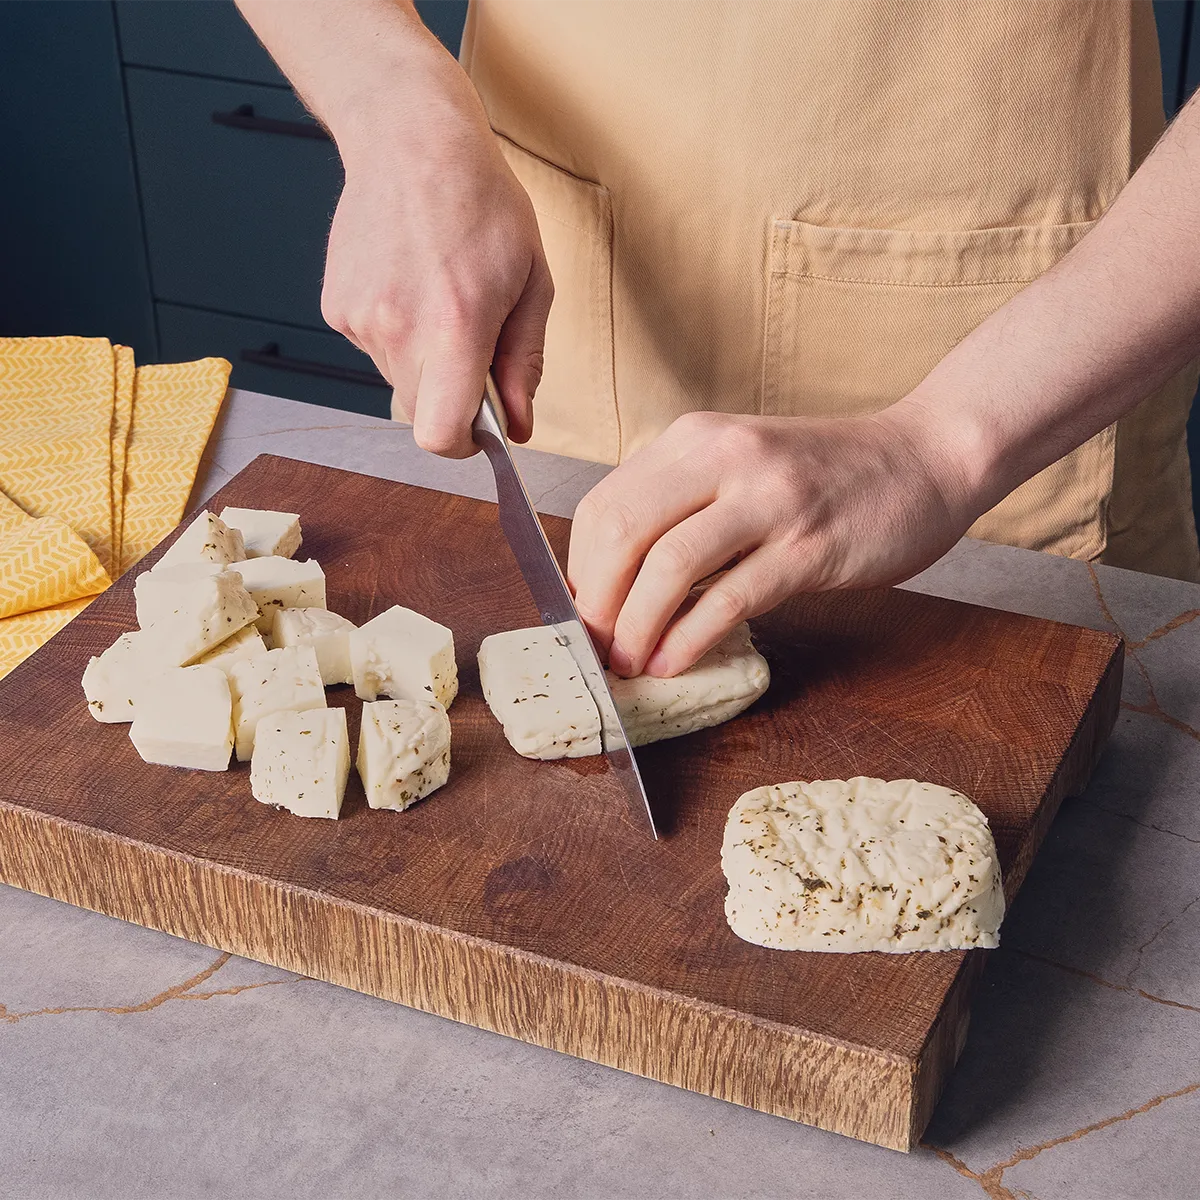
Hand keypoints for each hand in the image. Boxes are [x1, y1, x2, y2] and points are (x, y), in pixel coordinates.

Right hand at [321, 38, 552, 456]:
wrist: (409, 138)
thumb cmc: (481, 202)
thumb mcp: (531, 280)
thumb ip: (524, 362)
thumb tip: (518, 425)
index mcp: (455, 326)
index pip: (441, 435)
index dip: (465, 443)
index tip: (482, 425)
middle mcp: (398, 329)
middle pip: (420, 415)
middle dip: (450, 400)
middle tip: (471, 348)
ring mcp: (360, 320)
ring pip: (398, 382)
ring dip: (424, 362)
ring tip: (439, 299)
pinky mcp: (336, 309)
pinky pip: (374, 350)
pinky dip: (397, 335)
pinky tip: (409, 285)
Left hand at [567, 405, 976, 676]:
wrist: (927, 458)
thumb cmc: (828, 475)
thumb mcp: (739, 469)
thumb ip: (684, 509)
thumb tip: (620, 584)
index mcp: (694, 440)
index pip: (604, 505)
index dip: (579, 571)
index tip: (585, 615)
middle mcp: (723, 457)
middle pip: (621, 532)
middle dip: (596, 603)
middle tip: (597, 648)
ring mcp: (768, 499)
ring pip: (668, 566)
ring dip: (636, 627)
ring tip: (629, 663)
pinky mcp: (809, 545)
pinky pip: (730, 598)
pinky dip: (689, 639)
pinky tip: (674, 663)